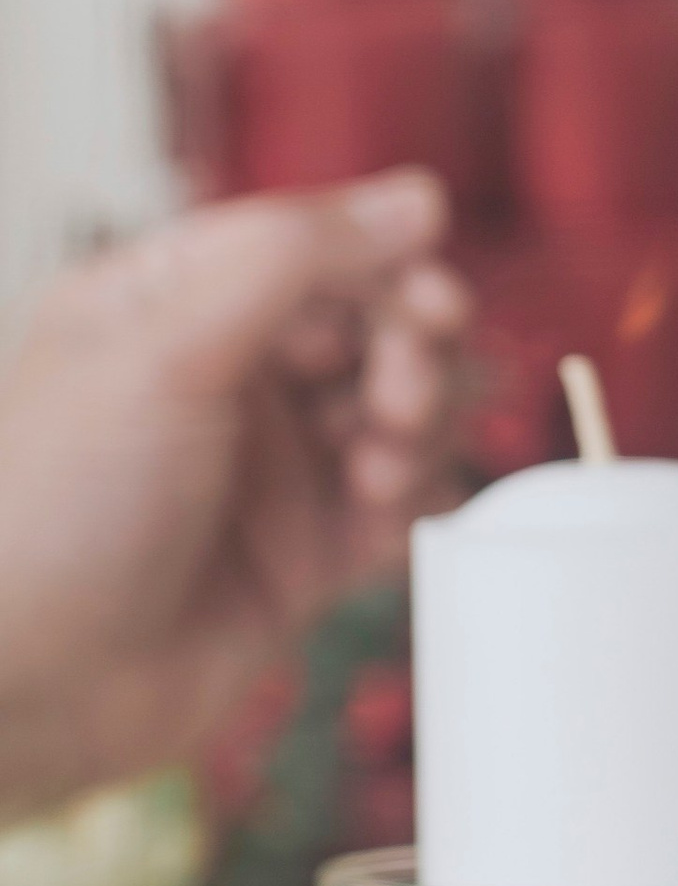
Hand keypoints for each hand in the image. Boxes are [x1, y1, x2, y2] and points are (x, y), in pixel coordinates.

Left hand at [0, 174, 470, 819]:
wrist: (24, 689)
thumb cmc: (51, 512)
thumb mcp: (166, 350)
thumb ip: (295, 259)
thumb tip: (417, 196)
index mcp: (171, 303)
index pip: (312, 246)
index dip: (384, 264)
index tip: (430, 297)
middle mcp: (227, 377)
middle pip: (373, 322)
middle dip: (409, 349)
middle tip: (401, 391)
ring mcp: (268, 468)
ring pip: (400, 408)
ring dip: (417, 423)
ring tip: (377, 464)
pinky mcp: (303, 555)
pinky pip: (398, 505)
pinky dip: (411, 498)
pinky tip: (381, 511)